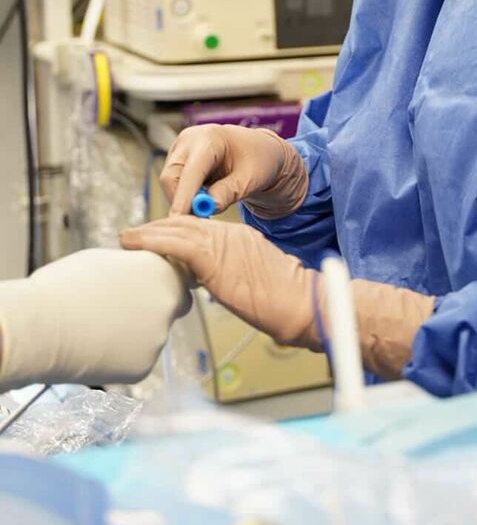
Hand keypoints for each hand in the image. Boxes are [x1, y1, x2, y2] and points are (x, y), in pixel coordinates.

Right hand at [0, 250, 190, 389]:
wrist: (42, 327)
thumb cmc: (64, 288)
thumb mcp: (106, 261)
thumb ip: (132, 269)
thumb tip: (135, 277)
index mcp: (160, 272)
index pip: (180, 279)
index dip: (163, 285)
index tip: (147, 288)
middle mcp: (167, 305)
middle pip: (170, 308)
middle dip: (153, 310)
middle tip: (122, 312)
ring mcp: (158, 339)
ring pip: (152, 336)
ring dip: (134, 334)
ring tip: (97, 329)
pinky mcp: (143, 367)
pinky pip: (137, 359)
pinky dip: (121, 356)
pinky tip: (96, 348)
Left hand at [122, 220, 436, 379]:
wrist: (301, 302)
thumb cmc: (284, 301)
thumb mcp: (254, 279)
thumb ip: (229, 273)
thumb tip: (208, 282)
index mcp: (240, 236)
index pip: (199, 227)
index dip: (173, 230)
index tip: (154, 237)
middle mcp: (229, 233)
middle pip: (183, 222)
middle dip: (156, 228)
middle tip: (133, 235)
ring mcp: (222, 242)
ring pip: (175, 228)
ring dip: (147, 232)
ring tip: (127, 237)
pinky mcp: (214, 257)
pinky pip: (174, 243)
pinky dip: (150, 240)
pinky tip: (133, 243)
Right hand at [160, 125, 286, 215]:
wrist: (258, 150)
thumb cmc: (257, 161)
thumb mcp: (250, 179)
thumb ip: (229, 192)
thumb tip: (208, 207)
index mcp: (210, 138)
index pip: (190, 171)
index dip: (183, 197)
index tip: (180, 220)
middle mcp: (190, 139)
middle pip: (171, 176)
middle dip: (180, 202)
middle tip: (198, 224)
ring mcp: (180, 148)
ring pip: (170, 182)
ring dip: (183, 201)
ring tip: (208, 209)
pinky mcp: (176, 158)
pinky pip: (173, 183)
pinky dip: (184, 196)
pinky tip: (204, 200)